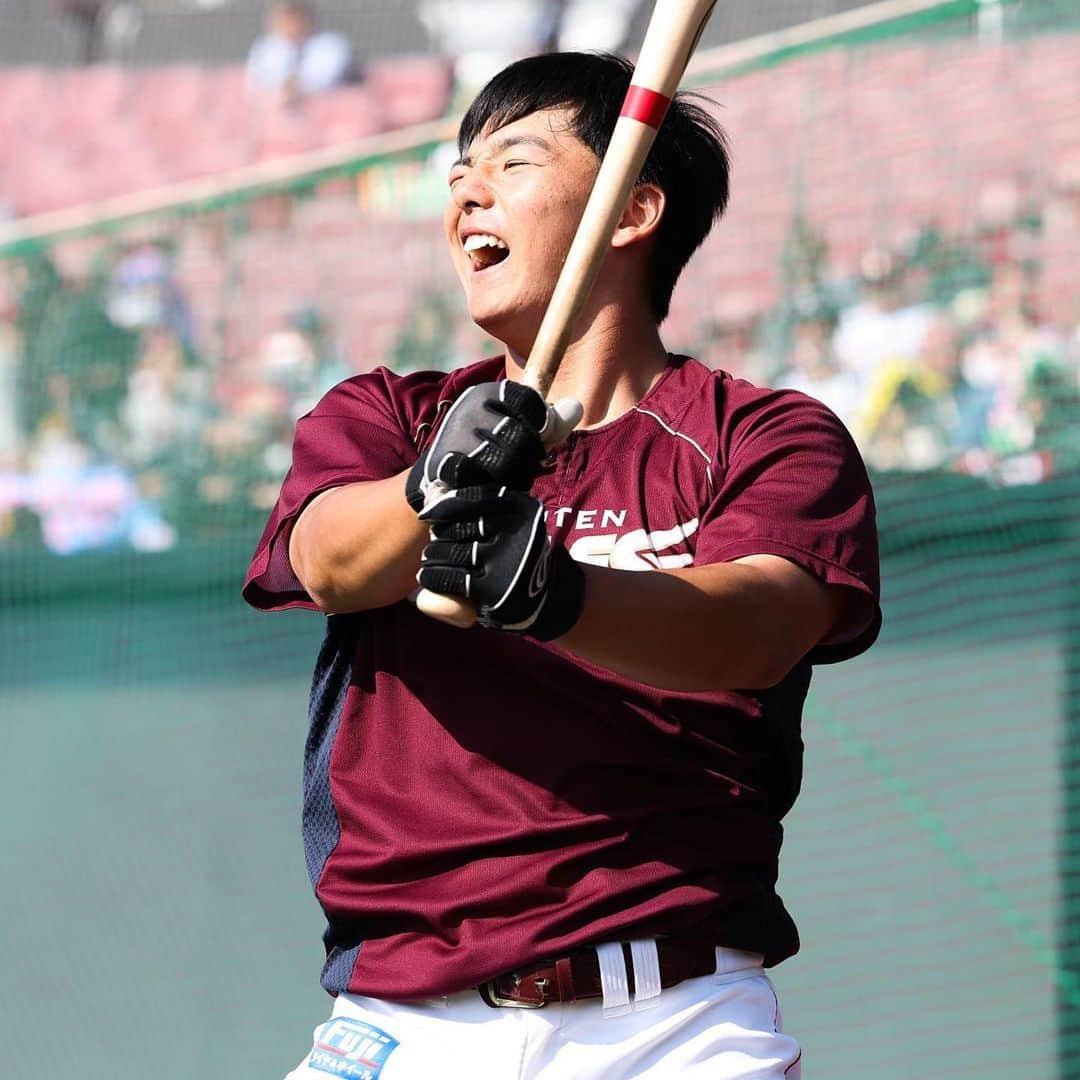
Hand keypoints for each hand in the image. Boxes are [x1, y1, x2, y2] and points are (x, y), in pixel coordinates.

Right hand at [406, 381, 546, 511]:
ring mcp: (455, 438)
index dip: (543, 426)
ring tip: (506, 477)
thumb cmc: (488, 452)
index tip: (537, 438)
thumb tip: (576, 407)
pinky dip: (495, 489)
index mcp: (487, 394)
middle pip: (522, 436)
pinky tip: (489, 488)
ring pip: (507, 461)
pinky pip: (487, 481)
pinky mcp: (446, 466)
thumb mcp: (518, 430)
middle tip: (519, 464)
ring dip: (514, 476)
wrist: (437, 479)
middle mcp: (468, 409)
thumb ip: (549, 423)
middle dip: (528, 457)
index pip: (530, 403)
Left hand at [417, 485, 584, 640]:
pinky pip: (448, 578)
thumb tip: (442, 472)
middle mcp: (513, 531)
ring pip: (448, 552)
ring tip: (431, 557)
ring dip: (433, 555)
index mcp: (519, 508)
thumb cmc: (518, 550)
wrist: (546, 596)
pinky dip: (433, 576)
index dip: (445, 504)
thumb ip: (486, 498)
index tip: (429, 513)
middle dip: (440, 533)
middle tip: (436, 539)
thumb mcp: (515, 518)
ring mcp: (503, 561)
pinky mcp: (492, 589)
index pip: (472, 497)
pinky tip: (428, 576)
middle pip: (456, 526)